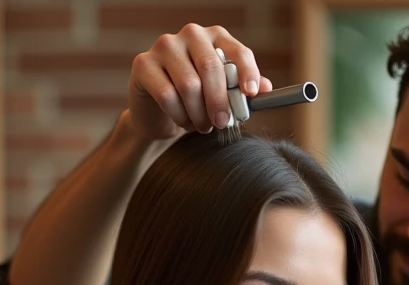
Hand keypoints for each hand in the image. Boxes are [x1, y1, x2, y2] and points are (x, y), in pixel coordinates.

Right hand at [127, 24, 272, 138]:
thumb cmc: (196, 101)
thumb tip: (266, 89)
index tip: (250, 93)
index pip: (237, 51)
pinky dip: (179, 115)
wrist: (158, 113)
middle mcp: (191, 35)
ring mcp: (165, 46)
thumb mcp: (223, 96)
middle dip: (220, 101)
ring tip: (202, 126)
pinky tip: (183, 122)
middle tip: (222, 123)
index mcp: (215, 38)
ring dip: (198, 113)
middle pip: (211, 67)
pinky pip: (167, 95)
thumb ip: (243, 91)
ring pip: (189, 84)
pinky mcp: (143, 64)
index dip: (247, 72)